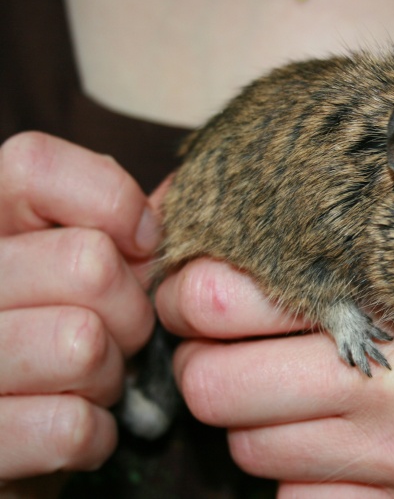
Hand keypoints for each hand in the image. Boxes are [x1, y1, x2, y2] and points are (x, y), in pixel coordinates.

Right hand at [0, 133, 158, 483]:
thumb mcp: (83, 269)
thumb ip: (116, 228)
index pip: (33, 165)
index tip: (141, 243)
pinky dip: (95, 434)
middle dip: (130, 309)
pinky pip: (71, 425)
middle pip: (86, 262)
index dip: (112, 201)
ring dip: (109, 374)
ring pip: (81, 344)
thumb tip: (163, 216)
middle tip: (120, 334)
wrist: (16, 442)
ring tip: (91, 381)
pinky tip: (76, 425)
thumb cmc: (63, 341)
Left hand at [160, 260, 393, 497]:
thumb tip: (218, 260)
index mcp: (393, 300)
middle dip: (206, 366)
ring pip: (249, 449)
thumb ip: (336, 260)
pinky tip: (329, 446)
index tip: (191, 291)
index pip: (229, 299)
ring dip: (253, 423)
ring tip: (290, 397)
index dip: (188, 293)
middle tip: (226, 349)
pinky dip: (295, 475)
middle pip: (217, 387)